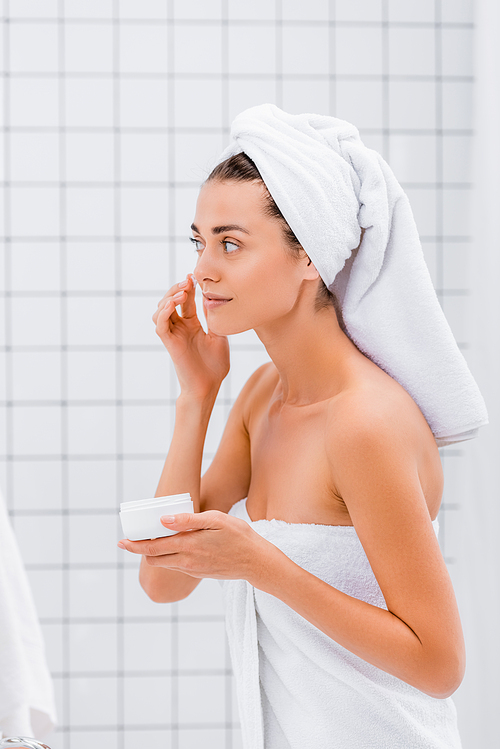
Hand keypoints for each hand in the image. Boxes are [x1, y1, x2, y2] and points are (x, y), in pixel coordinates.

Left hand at [117, 510, 274, 582]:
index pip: (153, 549)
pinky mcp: (199, 574)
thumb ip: (188, 520)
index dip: (134, 546)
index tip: (121, 542)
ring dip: (154, 554)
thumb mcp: (216, 520)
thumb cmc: (239, 536)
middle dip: (140, 551)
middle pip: (154, 559)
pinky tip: (174, 547)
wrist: (257, 563)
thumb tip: (163, 520)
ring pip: (164, 563)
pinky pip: (177, 566)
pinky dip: (169, 557)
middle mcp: (187, 562)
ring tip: (152, 540)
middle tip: (132, 539)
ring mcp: (193, 570)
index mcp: (188, 546)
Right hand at [153, 274, 229, 399]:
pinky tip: (172, 304)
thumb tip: (212, 299)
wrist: (209, 386)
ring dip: (168, 298)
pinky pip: (160, 325)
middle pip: (170, 302)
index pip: (186, 301)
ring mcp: (174, 335)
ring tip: (181, 292)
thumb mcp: (219, 336)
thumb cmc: (215, 366)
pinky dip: (163, 313)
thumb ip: (213, 319)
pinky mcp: (170, 343)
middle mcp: (180, 328)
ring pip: (161, 311)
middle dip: (177, 289)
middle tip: (188, 281)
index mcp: (192, 325)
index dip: (188, 288)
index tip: (193, 276)